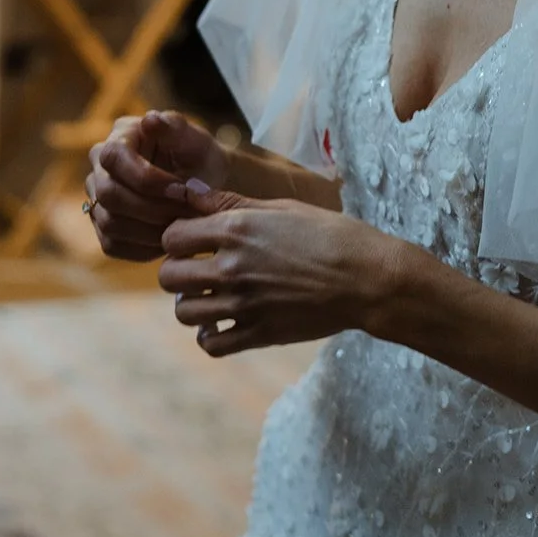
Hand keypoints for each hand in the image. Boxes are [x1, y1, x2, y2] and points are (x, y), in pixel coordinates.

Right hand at [86, 111, 229, 261]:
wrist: (206, 190)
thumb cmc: (201, 160)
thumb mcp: (198, 142)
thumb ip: (176, 129)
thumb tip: (150, 120)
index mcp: (120, 136)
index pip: (114, 157)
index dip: (146, 178)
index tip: (182, 190)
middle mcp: (100, 167)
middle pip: (109, 194)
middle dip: (151, 208)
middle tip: (186, 214)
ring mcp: (98, 198)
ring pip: (109, 222)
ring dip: (151, 230)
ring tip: (183, 227)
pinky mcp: (103, 227)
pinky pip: (113, 245)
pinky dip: (144, 247)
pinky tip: (171, 239)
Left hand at [159, 184, 397, 354]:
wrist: (368, 278)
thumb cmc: (332, 234)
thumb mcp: (283, 207)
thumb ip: (231, 202)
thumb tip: (190, 192)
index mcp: (236, 229)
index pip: (172, 237)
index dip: (179, 238)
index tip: (194, 241)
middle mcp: (232, 268)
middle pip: (169, 276)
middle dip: (179, 271)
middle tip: (199, 270)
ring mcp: (243, 304)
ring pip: (184, 313)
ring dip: (191, 304)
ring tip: (210, 297)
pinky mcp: (258, 334)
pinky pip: (211, 344)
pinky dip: (209, 337)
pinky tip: (222, 325)